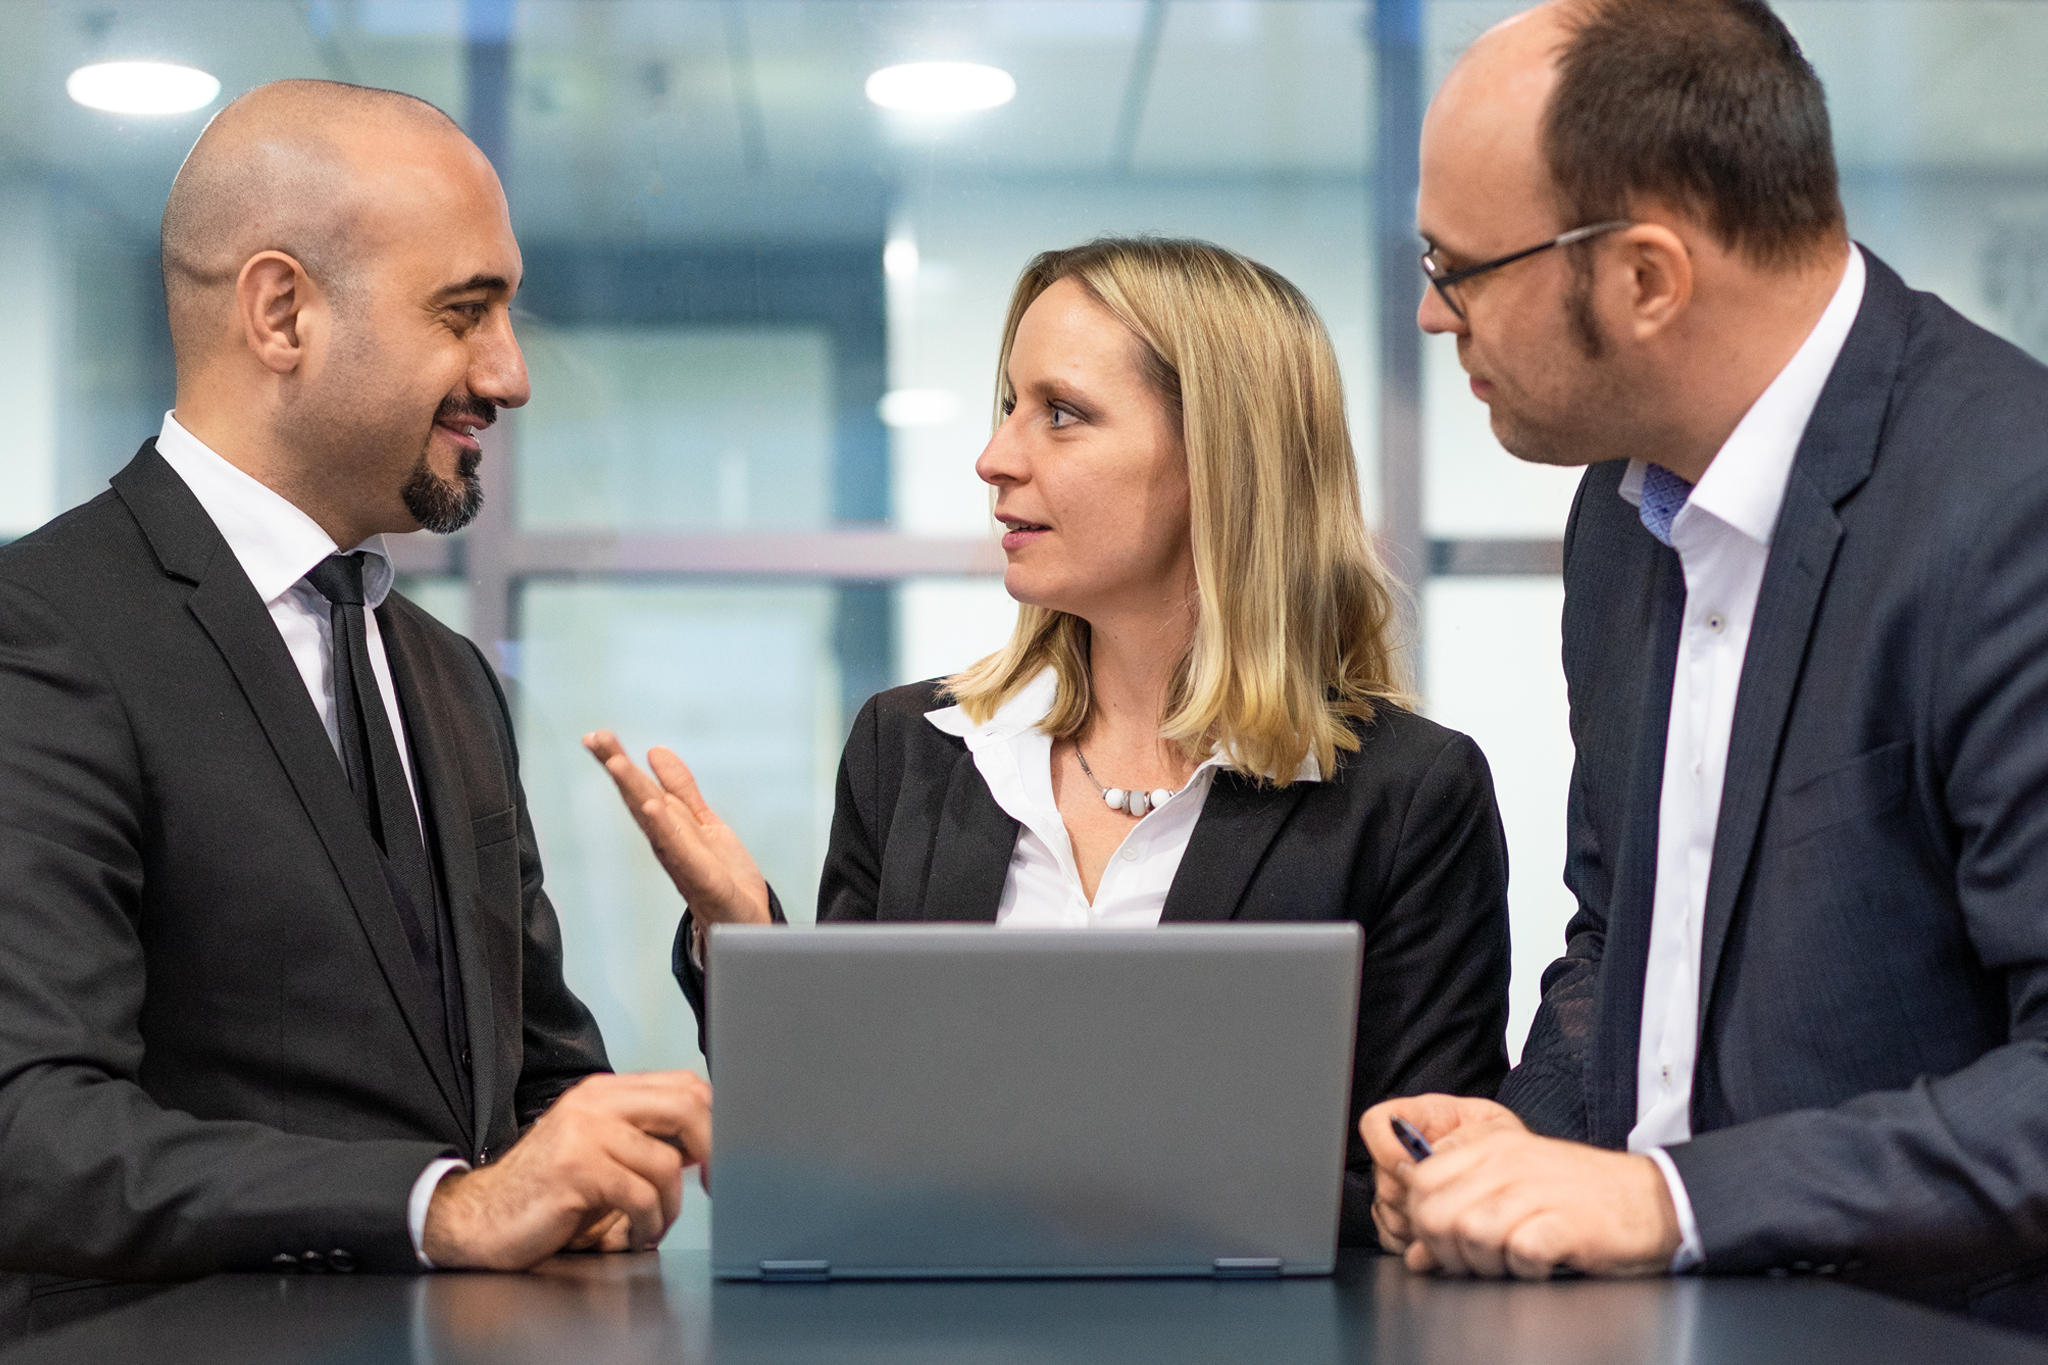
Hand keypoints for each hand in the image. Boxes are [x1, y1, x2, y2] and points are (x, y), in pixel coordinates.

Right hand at [423, 1071, 711, 1270]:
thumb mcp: (596, 1150)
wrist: (478, 1218)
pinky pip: (641, 1196)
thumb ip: (641, 1138)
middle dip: (710, 1152)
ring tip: (649, 1226)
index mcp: (604, 1093)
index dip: (715, 1121)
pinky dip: (647, 1224)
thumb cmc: (544, 1190)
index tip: (716, 1159)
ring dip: (669, 1207)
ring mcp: (584, 1133)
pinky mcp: (576, 1170)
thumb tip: (702, 1147)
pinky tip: (630, 1235)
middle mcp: (595, 1103)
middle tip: (707, 1187)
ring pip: (666, 1162)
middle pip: (687, 1107)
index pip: (684, 1085)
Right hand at [582, 731, 770, 927]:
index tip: (595, 736)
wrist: (744, 924)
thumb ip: (681, 788)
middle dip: (617, 768)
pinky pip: (681, 850)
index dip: (617, 761)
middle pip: (639, 799)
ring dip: (634, 791)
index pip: (639, 788)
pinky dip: (664, 828)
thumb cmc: (721, 876)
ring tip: (617, 763)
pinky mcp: (703, 879)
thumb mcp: (703, 821)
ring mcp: (682, 861)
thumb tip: (655, 750)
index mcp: (668, 827)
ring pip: (654, 821)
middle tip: (595, 738)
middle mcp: (668, 842)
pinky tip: (652, 807)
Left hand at [1363, 1096, 1680, 1279]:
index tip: (1448, 1239)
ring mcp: (1536, 1190)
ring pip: (1470, 1234)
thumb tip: (1417, 1257)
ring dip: (1485, 1264)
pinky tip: (1541, 1263)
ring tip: (1512, 1261)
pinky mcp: (1564, 1223)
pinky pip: (1518, 1253)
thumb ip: (1460, 1211)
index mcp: (1490, 1146)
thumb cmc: (1580, 1196)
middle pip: (1435, 1214)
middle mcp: (1507, 1162)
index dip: (1423, 1221)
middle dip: (1447, 1250)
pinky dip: (1524, 1269)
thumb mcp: (1514, 1188)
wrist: (1652, 1201)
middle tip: (1478, 1260)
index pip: (1420, 1182)